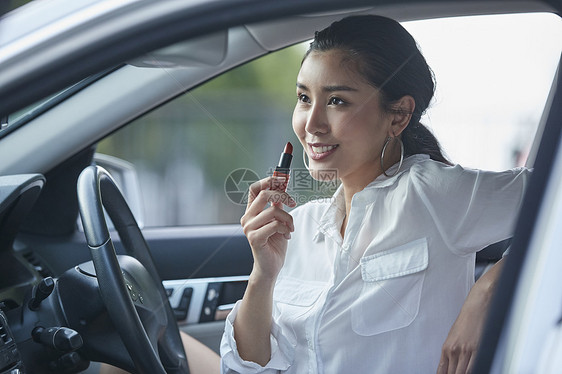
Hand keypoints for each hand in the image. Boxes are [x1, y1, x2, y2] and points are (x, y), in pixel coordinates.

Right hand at [240, 176, 295, 281]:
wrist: (271, 266)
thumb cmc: (274, 243)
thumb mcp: (278, 219)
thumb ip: (277, 204)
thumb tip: (282, 185)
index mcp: (251, 212)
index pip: (254, 189)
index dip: (268, 180)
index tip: (283, 179)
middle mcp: (246, 218)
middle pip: (265, 194)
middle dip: (283, 195)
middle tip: (293, 202)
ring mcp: (248, 228)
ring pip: (274, 211)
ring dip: (288, 218)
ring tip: (290, 227)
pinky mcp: (254, 238)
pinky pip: (275, 224)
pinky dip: (285, 228)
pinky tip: (286, 235)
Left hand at [437, 259, 503, 373]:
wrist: (479, 302)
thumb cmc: (468, 317)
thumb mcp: (456, 335)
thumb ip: (453, 352)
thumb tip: (453, 365)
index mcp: (447, 347)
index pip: (442, 371)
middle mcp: (455, 350)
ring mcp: (466, 351)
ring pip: (462, 373)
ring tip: (464, 372)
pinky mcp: (479, 349)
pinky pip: (475, 368)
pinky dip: (474, 370)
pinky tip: (475, 369)